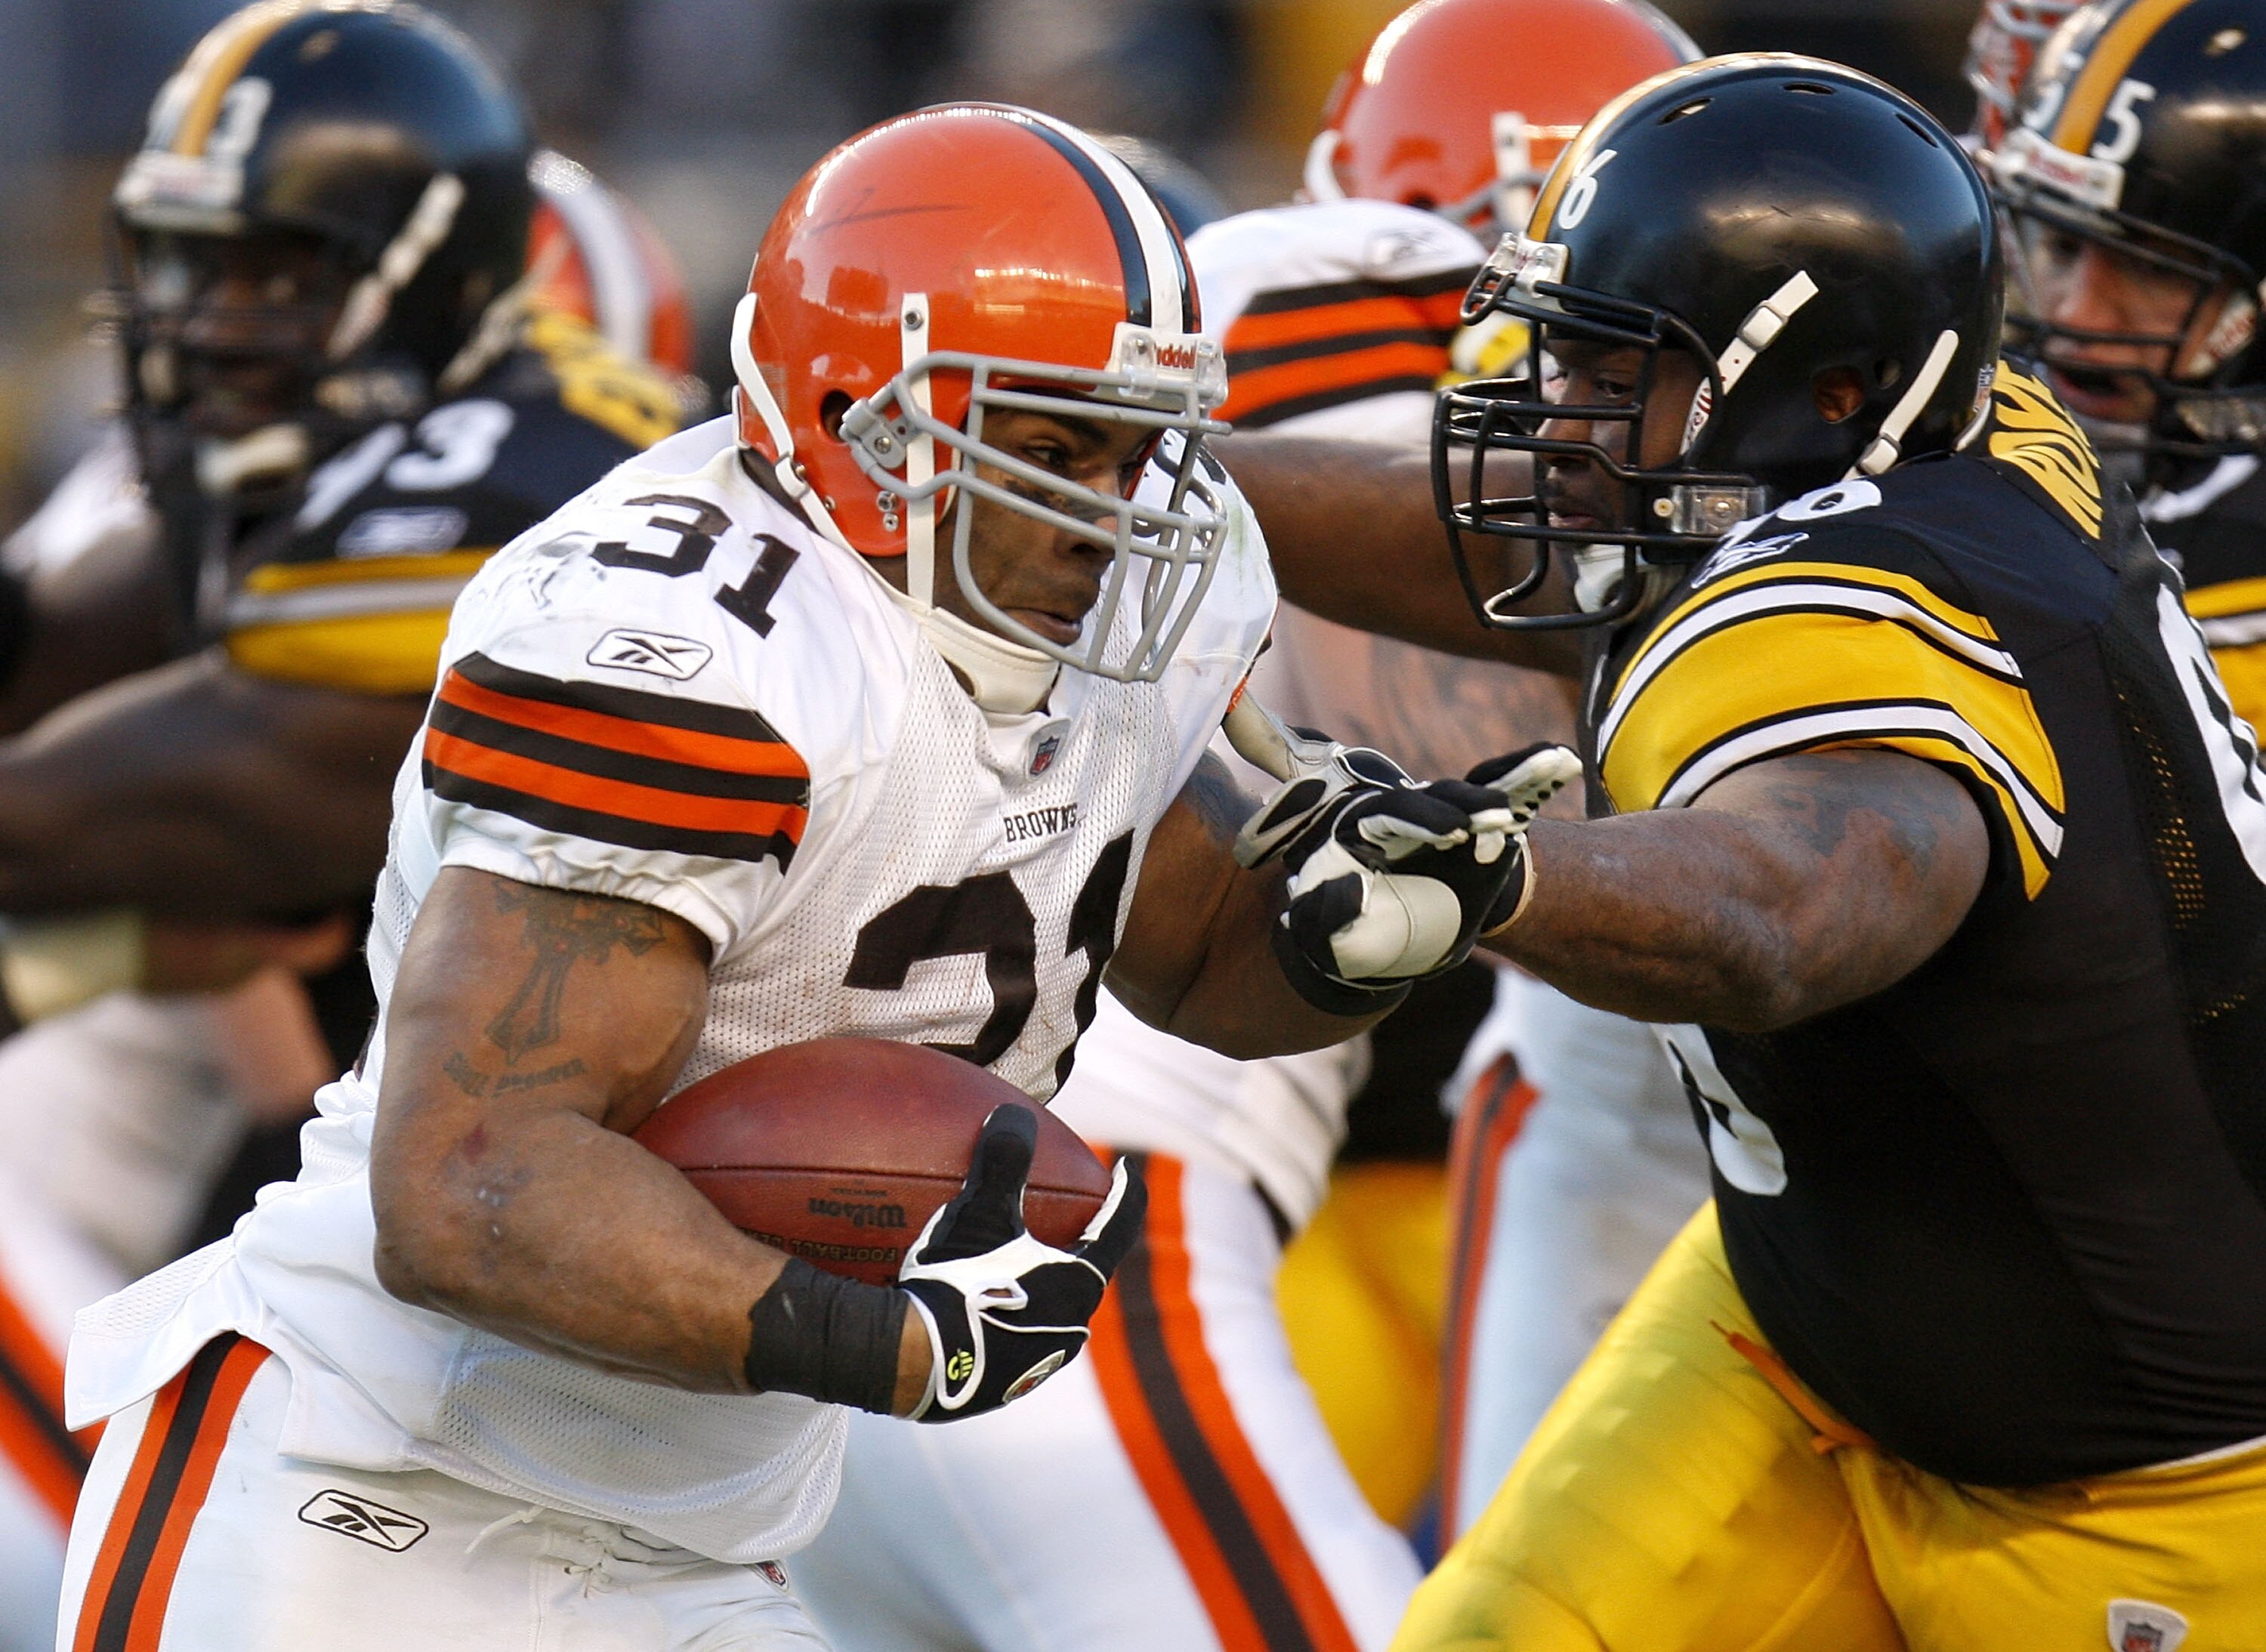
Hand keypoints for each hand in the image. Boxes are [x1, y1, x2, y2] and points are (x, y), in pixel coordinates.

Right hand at [899, 1104, 1144, 1421]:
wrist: (914, 1366)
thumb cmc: (959, 1285)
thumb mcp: (980, 1215)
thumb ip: (1002, 1161)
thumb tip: (1012, 1114)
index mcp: (1079, 1285)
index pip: (1118, 1228)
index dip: (1125, 1194)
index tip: (1125, 1170)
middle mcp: (1071, 1326)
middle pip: (1085, 1272)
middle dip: (1075, 1241)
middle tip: (1061, 1214)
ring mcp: (1038, 1361)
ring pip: (1051, 1307)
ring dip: (1040, 1280)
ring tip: (1014, 1258)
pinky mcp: (1005, 1383)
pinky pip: (1014, 1335)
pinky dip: (1005, 1310)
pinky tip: (973, 1301)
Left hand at [1265, 742, 1580, 1004]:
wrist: (1378, 938)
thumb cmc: (1347, 934)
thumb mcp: (1327, 934)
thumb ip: (1326, 915)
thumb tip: (1344, 889)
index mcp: (1364, 832)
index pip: (1391, 814)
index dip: (1424, 818)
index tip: (1456, 832)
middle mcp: (1407, 817)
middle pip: (1440, 798)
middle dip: (1472, 804)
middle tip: (1501, 817)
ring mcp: (1446, 819)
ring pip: (1479, 790)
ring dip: (1517, 777)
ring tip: (1556, 762)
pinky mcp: (1479, 829)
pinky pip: (1509, 802)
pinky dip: (1535, 780)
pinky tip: (1565, 762)